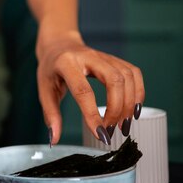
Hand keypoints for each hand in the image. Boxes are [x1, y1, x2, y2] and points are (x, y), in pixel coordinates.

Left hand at [36, 31, 144, 145]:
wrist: (58, 44)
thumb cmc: (50, 68)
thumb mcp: (44, 89)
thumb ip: (51, 114)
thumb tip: (53, 139)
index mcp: (66, 63)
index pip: (83, 90)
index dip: (92, 114)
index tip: (100, 135)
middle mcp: (88, 56)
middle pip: (113, 80)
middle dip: (117, 109)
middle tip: (111, 129)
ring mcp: (103, 56)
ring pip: (127, 76)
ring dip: (129, 103)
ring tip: (123, 125)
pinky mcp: (114, 59)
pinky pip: (133, 73)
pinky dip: (138, 92)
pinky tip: (134, 109)